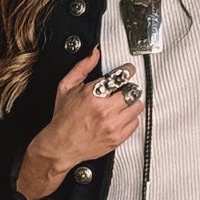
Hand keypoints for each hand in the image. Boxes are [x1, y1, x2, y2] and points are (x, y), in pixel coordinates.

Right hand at [18, 47, 141, 199]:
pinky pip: (135, 123)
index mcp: (93, 94)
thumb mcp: (66, 87)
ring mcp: (113, 125)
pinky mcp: (118, 137)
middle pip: (132, 91)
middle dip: (128, 88)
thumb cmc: (63, 118)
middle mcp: (105, 110)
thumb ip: (82, 67)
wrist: (61, 145)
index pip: (120, 76)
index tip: (127, 70)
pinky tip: (120, 117)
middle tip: (122, 89)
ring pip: (137, 106)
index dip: (126, 71)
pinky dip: (130, 118)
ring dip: (131, 103)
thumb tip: (94, 53)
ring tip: (122, 103)